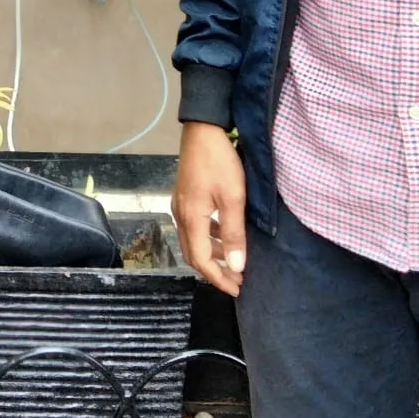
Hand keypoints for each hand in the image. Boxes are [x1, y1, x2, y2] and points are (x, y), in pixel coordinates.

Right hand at [172, 123, 246, 296]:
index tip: (237, 289)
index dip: (218, 279)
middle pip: (193, 254)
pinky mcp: (185, 195)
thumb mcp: (233, 197)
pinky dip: (208, 237)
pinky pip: (194, 226)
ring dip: (212, 254)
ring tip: (233, 260)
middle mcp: (180, 214)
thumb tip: (235, 267)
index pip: (201, 260)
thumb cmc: (220, 162)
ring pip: (193, 240)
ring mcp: (180, 204)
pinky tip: (222, 234)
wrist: (203, 128)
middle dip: (214, 271)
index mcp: (191, 218)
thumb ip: (234, 233)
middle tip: (236, 280)